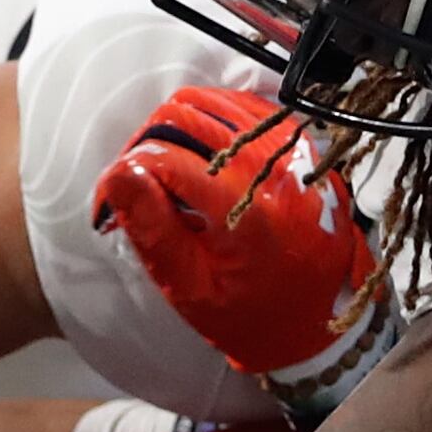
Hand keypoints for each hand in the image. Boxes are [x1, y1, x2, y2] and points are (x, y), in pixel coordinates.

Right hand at [92, 88, 390, 384]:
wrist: (318, 329)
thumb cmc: (250, 318)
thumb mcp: (190, 288)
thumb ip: (152, 228)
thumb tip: (118, 174)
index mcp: (246, 212)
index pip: (165, 157)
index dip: (127, 171)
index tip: (114, 194)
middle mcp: (275, 172)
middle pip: (187, 114)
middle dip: (148, 141)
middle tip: (139, 178)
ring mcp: (296, 155)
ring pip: (217, 101)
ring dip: (180, 125)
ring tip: (170, 168)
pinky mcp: (305, 150)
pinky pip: (249, 108)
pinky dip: (216, 120)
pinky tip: (203, 155)